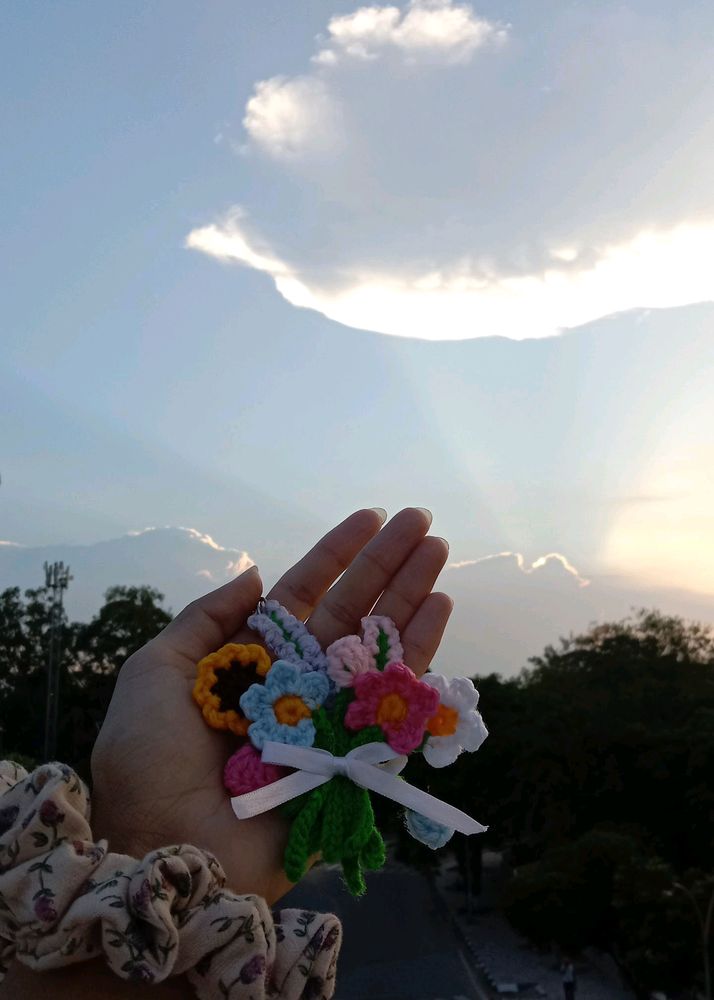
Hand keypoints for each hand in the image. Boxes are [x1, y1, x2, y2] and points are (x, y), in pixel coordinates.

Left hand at [91, 508, 451, 903]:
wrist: (167, 842)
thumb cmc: (149, 759)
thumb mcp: (156, 670)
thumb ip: (205, 618)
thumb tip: (254, 573)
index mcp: (251, 659)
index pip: (302, 592)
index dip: (336, 554)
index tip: (369, 517)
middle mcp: (296, 681)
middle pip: (350, 609)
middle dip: (385, 563)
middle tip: (420, 519)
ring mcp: (330, 715)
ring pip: (378, 641)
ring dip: (410, 594)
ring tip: (438, 550)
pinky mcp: (357, 752)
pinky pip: (395, 694)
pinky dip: (420, 650)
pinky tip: (438, 606)